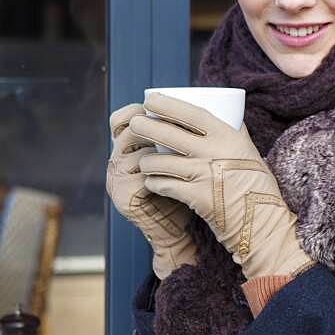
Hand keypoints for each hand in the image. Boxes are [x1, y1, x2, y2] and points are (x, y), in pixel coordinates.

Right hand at [106, 102, 197, 279]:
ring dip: (163, 147)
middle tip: (182, 125)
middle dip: (155, 124)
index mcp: (125, 148)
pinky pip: (143, 178)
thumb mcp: (178, 158)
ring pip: (138, 153)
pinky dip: (164, 172)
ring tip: (188, 147)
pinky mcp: (124, 199)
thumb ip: (181, 137)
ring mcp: (117, 181)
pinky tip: (183, 171)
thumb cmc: (183, 189)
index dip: (139, 109)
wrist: (177, 230)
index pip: (120, 119)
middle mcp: (115, 162)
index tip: (164, 106)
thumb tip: (218, 104)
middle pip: (128, 131)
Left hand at [129, 93, 314, 280]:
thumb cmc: (256, 184)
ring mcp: (203, 175)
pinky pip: (163, 185)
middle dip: (146, 126)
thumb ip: (234, 132)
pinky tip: (152, 182)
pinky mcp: (195, 197)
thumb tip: (226, 111)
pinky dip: (154, 183)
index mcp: (228, 136)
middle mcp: (213, 152)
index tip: (151, 99)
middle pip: (168, 134)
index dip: (167, 104)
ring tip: (144, 160)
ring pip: (160, 162)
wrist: (260, 220)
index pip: (191, 114)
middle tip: (135, 123)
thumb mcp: (249, 151)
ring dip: (146, 160)